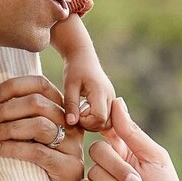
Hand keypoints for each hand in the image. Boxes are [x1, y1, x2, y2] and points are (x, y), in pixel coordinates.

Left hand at [0, 74, 81, 180]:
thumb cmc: (38, 165)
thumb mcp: (31, 135)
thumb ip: (19, 116)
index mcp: (62, 109)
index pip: (41, 84)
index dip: (14, 86)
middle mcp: (71, 123)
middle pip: (38, 103)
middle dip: (7, 109)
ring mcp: (72, 145)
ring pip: (39, 125)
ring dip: (9, 128)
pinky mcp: (68, 166)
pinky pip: (37, 152)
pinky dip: (13, 149)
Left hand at [49, 15, 114, 130]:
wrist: (83, 56)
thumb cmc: (75, 68)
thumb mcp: (69, 85)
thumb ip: (71, 104)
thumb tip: (71, 123)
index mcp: (101, 92)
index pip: (100, 119)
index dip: (87, 122)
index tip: (75, 114)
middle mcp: (110, 97)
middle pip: (106, 123)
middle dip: (90, 124)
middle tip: (76, 114)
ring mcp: (112, 100)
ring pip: (108, 123)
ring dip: (94, 123)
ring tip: (81, 112)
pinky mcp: (110, 101)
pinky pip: (108, 118)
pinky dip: (97, 120)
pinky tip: (85, 112)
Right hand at [77, 99, 181, 180]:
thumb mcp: (153, 157)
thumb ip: (132, 132)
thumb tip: (117, 102)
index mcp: (125, 148)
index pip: (106, 128)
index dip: (104, 127)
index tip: (110, 131)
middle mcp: (108, 163)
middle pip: (98, 150)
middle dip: (120, 169)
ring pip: (94, 171)